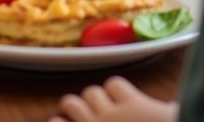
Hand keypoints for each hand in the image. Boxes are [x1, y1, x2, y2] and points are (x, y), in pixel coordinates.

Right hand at [49, 76, 177, 121]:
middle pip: (71, 102)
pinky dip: (116, 89)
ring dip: (95, 97)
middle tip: (83, 113)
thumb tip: (75, 121)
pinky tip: (123, 97)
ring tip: (102, 104)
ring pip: (91, 91)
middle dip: (76, 107)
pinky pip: (114, 85)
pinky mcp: (132, 102)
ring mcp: (112, 113)